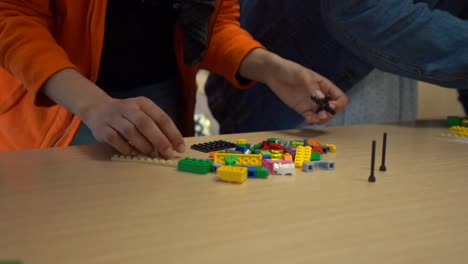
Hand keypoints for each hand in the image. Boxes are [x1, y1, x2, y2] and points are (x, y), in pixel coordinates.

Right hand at [42, 68, 184, 156]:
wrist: (97, 109)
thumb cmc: (128, 116)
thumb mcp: (143, 115)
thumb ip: (157, 129)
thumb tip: (172, 147)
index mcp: (143, 103)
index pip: (162, 118)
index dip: (173, 134)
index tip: (180, 148)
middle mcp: (128, 107)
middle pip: (146, 124)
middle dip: (159, 140)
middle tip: (167, 153)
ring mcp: (113, 117)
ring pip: (130, 131)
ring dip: (143, 145)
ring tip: (152, 154)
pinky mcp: (101, 128)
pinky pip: (115, 140)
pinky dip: (127, 148)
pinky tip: (135, 153)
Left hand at [239, 49, 347, 123]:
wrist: (274, 73)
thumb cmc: (290, 70)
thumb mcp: (303, 76)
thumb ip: (312, 87)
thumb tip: (320, 98)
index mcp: (325, 86)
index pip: (340, 98)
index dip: (338, 105)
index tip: (330, 105)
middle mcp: (320, 96)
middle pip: (333, 110)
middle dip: (329, 115)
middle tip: (321, 115)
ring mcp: (311, 103)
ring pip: (323, 116)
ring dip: (321, 120)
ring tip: (314, 119)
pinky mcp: (302, 109)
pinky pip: (311, 118)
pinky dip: (312, 121)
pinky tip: (308, 120)